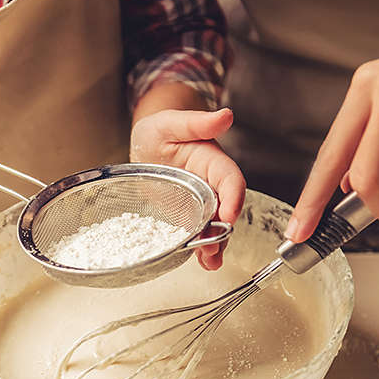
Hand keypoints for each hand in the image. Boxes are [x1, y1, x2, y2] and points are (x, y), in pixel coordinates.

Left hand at [131, 108, 245, 269]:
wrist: (145, 147)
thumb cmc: (158, 132)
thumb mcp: (170, 123)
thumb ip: (196, 123)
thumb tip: (225, 115)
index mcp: (213, 162)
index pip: (231, 180)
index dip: (233, 197)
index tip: (228, 213)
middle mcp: (212, 185)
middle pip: (226, 209)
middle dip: (222, 230)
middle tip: (214, 247)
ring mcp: (202, 203)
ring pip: (214, 226)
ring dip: (214, 245)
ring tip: (209, 261)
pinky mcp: (189, 216)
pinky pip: (199, 234)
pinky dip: (201, 249)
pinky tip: (202, 262)